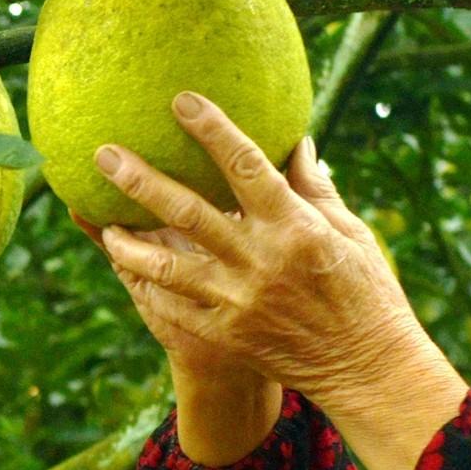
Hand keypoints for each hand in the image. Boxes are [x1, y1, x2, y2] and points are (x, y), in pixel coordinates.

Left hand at [87, 97, 466, 469]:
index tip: (182, 101)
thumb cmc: (365, 293)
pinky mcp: (226, 335)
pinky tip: (129, 266)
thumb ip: (315, 190)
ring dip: (129, 241)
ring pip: (166, 266)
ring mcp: (238, 301)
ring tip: (104, 221)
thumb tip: (297, 141)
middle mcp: (261, 261)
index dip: (213, 130)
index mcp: (295, 227)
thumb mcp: (351, 234)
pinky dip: (147, 285)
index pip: (246, 167)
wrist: (366, 368)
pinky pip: (173, 307)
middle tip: (104, 154)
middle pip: (188, 212)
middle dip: (141, 181)